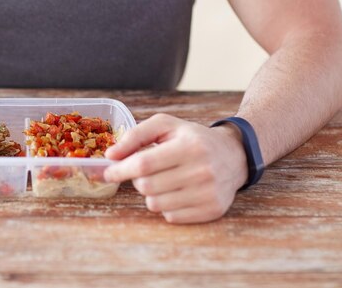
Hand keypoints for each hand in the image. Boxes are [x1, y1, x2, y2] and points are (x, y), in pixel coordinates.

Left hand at [103, 113, 247, 223]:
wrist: (233, 155)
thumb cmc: (192, 138)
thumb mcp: (165, 125)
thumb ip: (135, 136)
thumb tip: (111, 155)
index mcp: (189, 146)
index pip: (144, 164)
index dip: (120, 170)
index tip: (107, 172)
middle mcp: (202, 171)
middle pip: (147, 186)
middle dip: (138, 179)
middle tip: (146, 171)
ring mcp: (208, 193)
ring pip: (155, 204)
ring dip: (151, 193)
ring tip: (164, 179)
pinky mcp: (212, 210)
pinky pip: (171, 216)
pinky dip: (166, 205)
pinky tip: (176, 191)